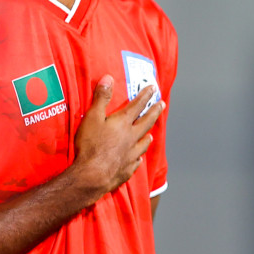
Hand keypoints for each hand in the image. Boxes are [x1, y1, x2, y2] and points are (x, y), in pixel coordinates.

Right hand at [67, 77, 163, 200]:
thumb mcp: (92, 117)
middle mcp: (131, 137)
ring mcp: (131, 154)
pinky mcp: (127, 169)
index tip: (153, 88)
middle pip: (147, 122)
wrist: (92, 175)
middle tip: (162, 104)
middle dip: (154, 112)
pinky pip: (136, 161)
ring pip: (143, 143)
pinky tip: (138, 158)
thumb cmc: (90, 145)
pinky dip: (138, 157)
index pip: (137, 105)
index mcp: (123, 123)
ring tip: (150, 134)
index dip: (145, 95)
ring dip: (147, 136)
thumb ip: (101, 98)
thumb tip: (108, 78)